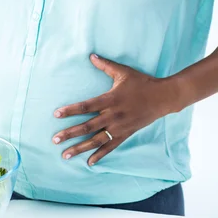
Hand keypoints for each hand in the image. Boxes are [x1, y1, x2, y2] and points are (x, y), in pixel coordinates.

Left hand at [52, 54, 175, 165]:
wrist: (162, 98)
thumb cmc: (142, 83)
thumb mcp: (123, 72)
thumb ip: (105, 65)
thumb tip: (91, 55)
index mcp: (110, 100)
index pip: (86, 106)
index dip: (70, 110)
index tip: (56, 114)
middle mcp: (113, 116)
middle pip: (87, 127)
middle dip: (70, 134)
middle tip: (54, 140)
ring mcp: (119, 127)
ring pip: (96, 140)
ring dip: (80, 148)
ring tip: (65, 155)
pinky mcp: (126, 134)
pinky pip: (110, 146)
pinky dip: (99, 155)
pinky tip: (89, 162)